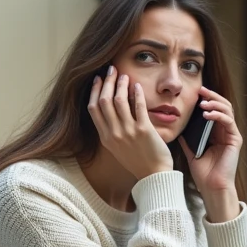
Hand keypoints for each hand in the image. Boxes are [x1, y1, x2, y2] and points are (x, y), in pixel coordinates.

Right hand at [88, 65, 173, 180]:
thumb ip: (111, 131)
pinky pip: (138, 107)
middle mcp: (114, 134)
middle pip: (104, 101)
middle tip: (112, 70)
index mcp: (105, 137)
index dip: (95, 91)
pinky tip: (137, 86)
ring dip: (121, 85)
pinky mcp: (144, 130)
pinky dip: (136, 94)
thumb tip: (110, 109)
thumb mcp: (117, 148)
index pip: (93, 109)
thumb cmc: (138, 161)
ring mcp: (128, 132)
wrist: (154, 175)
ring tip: (125, 76)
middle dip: (107, 82)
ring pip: (119, 101)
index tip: (99, 79)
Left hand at [179, 85, 241, 194]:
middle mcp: (225, 132)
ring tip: (203, 103)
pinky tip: (207, 115)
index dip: (206, 100)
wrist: (211, 188)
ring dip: (215, 103)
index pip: (213, 110)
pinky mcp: (235, 140)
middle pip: (222, 106)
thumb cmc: (203, 173)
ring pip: (227, 110)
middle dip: (212, 96)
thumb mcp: (191, 152)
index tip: (194, 94)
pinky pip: (228, 122)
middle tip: (200, 90)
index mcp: (216, 133)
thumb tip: (177, 128)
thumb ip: (187, 139)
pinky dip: (218, 115)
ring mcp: (231, 135)